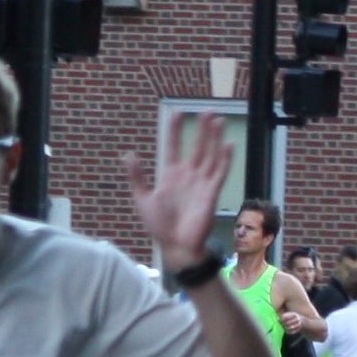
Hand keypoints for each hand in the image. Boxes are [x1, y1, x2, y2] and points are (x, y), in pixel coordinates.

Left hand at [125, 117, 235, 276]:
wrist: (176, 246)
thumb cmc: (159, 226)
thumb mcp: (142, 199)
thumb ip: (137, 177)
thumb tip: (127, 155)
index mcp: (170, 175)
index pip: (173, 146)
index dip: (175, 130)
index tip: (177, 113)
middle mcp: (188, 175)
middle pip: (196, 146)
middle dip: (201, 129)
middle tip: (207, 111)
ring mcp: (201, 182)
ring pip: (210, 155)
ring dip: (214, 138)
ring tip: (218, 120)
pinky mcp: (212, 192)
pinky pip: (220, 172)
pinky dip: (225, 158)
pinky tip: (229, 144)